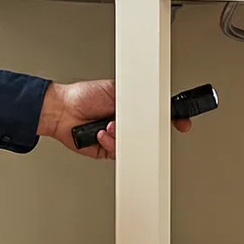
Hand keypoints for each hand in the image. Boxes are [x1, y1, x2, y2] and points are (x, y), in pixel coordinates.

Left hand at [37, 80, 191, 159]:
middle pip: (147, 134)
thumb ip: (136, 96)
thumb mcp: (115, 90)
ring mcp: (118, 138)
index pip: (157, 115)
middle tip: (132, 125)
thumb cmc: (83, 96)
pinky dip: (111, 143)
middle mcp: (127, 124)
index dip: (171, 120)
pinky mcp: (109, 151)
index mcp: (132, 107)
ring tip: (109, 125)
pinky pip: (118, 153)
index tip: (182, 123)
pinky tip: (101, 133)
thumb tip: (154, 98)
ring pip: (133, 146)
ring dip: (121, 136)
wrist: (62, 111)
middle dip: (143, 132)